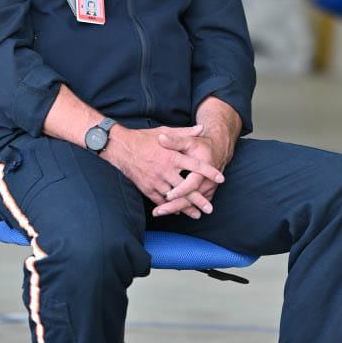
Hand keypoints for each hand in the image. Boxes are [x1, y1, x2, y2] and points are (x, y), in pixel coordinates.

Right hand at [104, 123, 223, 218]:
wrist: (121, 147)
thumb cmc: (144, 138)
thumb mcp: (165, 132)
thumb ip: (185, 133)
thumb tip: (201, 128)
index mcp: (172, 156)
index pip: (195, 166)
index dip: (209, 172)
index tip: (220, 179)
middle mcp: (166, 170)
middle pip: (186, 188)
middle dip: (199, 199)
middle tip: (210, 209)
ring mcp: (156, 180)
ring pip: (174, 198)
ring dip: (186, 207)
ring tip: (196, 215)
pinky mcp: (146, 187)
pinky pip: (160, 200)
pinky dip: (169, 207)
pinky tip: (176, 212)